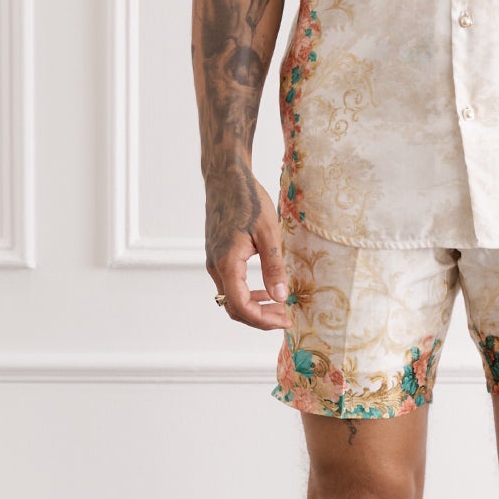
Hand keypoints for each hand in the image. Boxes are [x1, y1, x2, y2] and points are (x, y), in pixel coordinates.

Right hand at [206, 176, 291, 330]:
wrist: (226, 178)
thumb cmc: (248, 199)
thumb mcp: (268, 232)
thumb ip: (273, 266)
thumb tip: (281, 296)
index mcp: (227, 263)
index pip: (241, 306)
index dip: (263, 319)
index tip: (285, 320)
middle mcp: (215, 266)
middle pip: (233, 308)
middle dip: (259, 318)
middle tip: (285, 318)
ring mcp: (213, 262)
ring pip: (230, 298)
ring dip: (253, 307)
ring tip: (279, 307)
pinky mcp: (217, 256)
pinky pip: (229, 285)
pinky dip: (247, 294)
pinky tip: (266, 290)